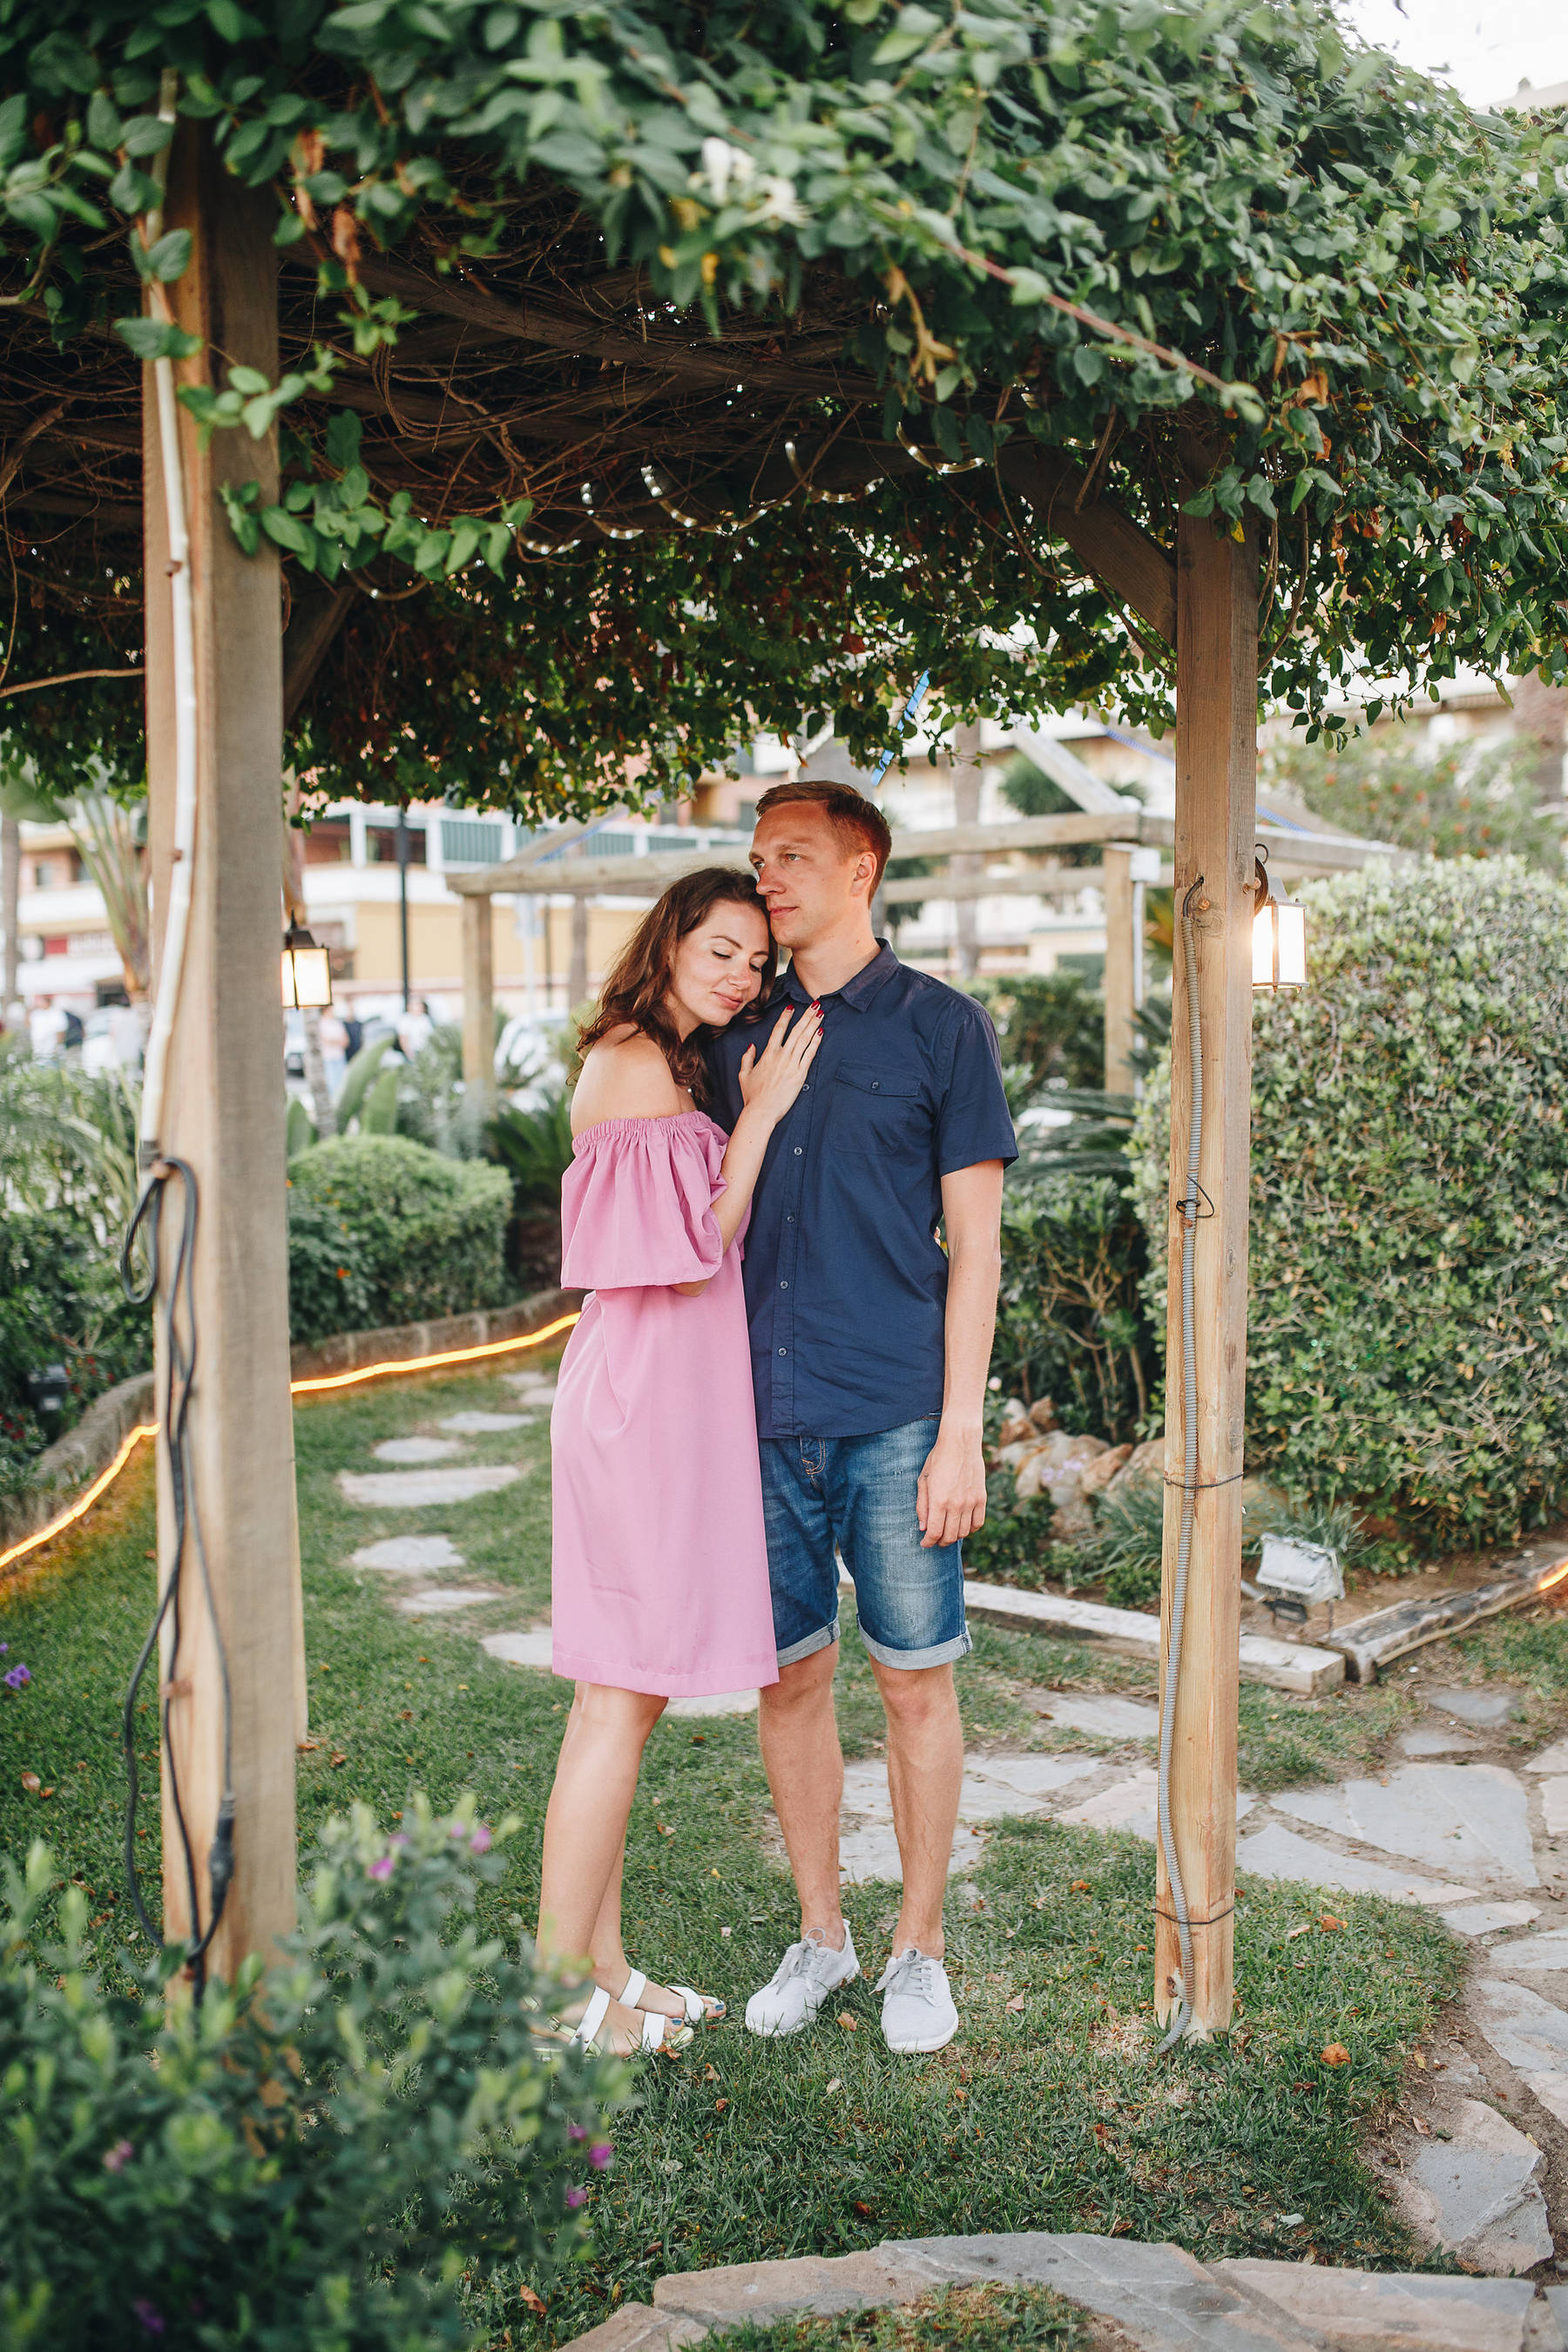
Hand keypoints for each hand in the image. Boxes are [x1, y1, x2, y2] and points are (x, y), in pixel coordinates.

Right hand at [736, 1002, 822, 1127]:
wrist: (761, 1111)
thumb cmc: (752, 1095)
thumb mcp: (744, 1074)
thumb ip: (747, 1058)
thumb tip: (752, 1046)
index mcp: (767, 1054)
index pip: (778, 1030)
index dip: (786, 1017)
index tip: (792, 1008)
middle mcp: (780, 1056)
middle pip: (796, 1031)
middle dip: (806, 1016)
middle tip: (815, 1004)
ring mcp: (791, 1065)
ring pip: (804, 1039)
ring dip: (813, 1025)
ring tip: (820, 1014)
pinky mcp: (800, 1074)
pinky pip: (809, 1054)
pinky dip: (816, 1042)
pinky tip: (821, 1032)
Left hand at [917, 1423, 986, 1549]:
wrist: (961, 1443)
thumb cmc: (938, 1460)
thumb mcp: (923, 1480)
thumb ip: (922, 1505)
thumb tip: (923, 1527)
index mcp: (938, 1500)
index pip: (934, 1533)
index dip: (928, 1542)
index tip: (924, 1543)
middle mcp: (956, 1504)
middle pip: (950, 1536)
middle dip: (940, 1542)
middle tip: (935, 1540)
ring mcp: (971, 1502)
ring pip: (964, 1532)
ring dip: (955, 1536)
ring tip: (947, 1533)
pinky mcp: (981, 1498)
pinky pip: (978, 1523)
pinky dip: (971, 1529)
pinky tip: (963, 1526)